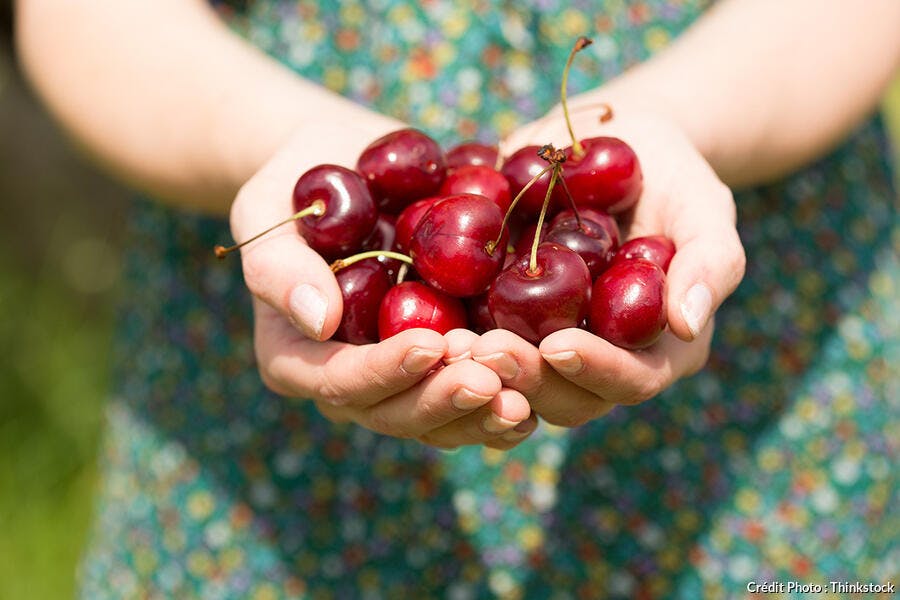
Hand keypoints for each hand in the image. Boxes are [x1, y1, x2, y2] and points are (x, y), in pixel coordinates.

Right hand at [230, 123, 535, 449]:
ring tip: (525, 395)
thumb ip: (278, 265)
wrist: (344, 170)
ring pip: (439, 421)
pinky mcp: (440, 362)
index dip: (384, 371)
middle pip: (394, 414)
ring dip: (481, 413)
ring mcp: (398, 378)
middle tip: (492, 380)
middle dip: (443, 400)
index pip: (338, 382)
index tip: (429, 343)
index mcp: (297, 357)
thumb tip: (317, 319)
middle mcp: (349, 382)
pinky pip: (471, 400)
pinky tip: (541, 393)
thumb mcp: (266, 210)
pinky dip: (505, 402)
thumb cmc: (294, 187)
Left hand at [478, 96, 744, 424]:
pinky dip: (455, 346)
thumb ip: (709, 262)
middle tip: (481, 349)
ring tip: (448, 343)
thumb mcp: (702, 205)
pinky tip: (425, 326)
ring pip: (517, 385)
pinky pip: (481, 348)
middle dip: (524, 378)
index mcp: (658, 348)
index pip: (632, 381)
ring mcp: (553, 346)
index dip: (595, 371)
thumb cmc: (672, 175)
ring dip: (482, 372)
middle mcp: (603, 360)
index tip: (556, 345)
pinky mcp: (511, 323)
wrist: (615, 144)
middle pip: (565, 397)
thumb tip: (688, 324)